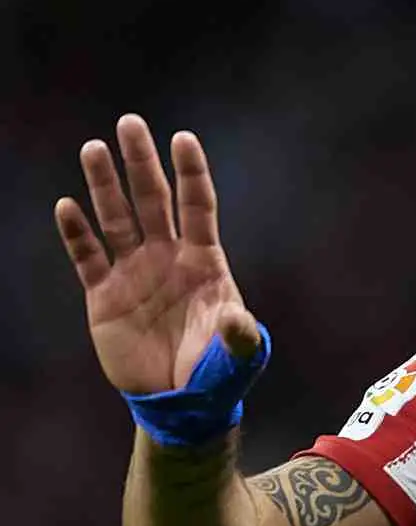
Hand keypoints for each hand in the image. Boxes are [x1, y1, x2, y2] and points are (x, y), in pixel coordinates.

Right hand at [55, 115, 259, 394]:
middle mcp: (167, 258)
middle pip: (152, 200)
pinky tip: (66, 207)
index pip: (197, 206)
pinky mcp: (104, 296)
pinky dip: (77, 234)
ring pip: (115, 219)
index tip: (183, 138)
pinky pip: (87, 257)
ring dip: (103, 185)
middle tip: (130, 122)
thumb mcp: (238, 355)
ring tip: (93, 148)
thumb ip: (239, 336)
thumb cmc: (218, 374)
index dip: (191, 173)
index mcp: (205, 261)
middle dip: (141, 162)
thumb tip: (237, 320)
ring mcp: (134, 273)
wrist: (180, 402)